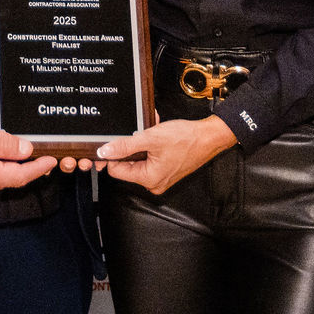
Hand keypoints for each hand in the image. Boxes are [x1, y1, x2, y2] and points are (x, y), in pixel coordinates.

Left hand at [95, 117, 237, 196]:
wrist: (209, 137)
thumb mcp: (150, 138)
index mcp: (149, 179)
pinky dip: (150, 145)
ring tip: (149, 131)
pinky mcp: (166, 170)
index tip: (112, 142)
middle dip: (130, 146)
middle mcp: (154, 183)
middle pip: (128, 165)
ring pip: (140, 159)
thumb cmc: (186, 139)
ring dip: (141, 143)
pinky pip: (151, 158)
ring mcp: (161, 177)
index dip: (112, 154)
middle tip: (137, 132)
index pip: (117, 170)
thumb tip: (105, 152)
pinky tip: (155, 133)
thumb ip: (124, 145)